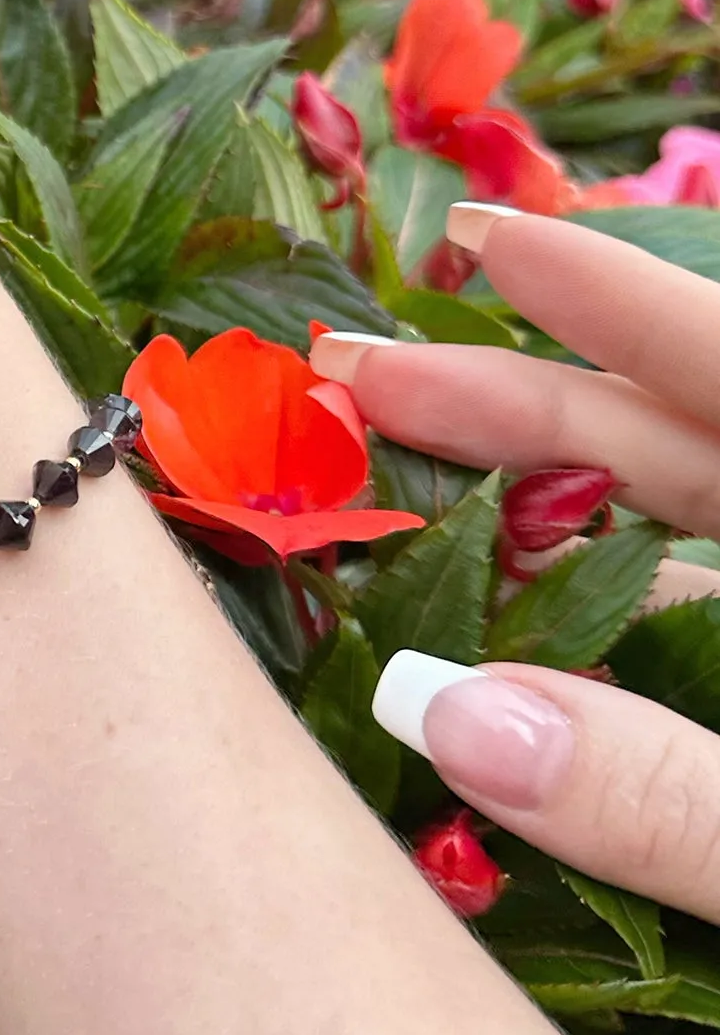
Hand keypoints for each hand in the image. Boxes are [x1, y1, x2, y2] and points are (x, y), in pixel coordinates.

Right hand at [311, 205, 719, 917]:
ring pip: (675, 575)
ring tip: (381, 507)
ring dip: (532, 543)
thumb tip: (439, 715)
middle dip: (515, 411)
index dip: (611, 297)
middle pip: (681, 456)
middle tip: (349, 379)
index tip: (486, 234)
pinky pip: (691, 685)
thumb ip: (666, 800)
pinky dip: (594, 663)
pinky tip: (492, 667)